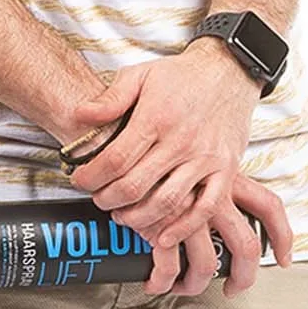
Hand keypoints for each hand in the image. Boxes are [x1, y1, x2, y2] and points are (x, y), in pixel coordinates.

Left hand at [66, 51, 292, 297]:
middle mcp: (181, 141)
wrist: (228, 72)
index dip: (92, 176)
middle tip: (98, 199)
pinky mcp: (225, 170)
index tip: (80, 179)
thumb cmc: (182, 76)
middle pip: (136, 185)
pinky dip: (184, 227)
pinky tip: (164, 236)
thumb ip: (111, 98)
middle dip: (108, 199)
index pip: (116, 159)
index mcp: (156, 117)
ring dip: (138, 218)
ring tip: (123, 216)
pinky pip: (205, 208)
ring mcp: (205, 158)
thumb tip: (81, 115)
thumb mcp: (141, 75)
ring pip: (167, 202)